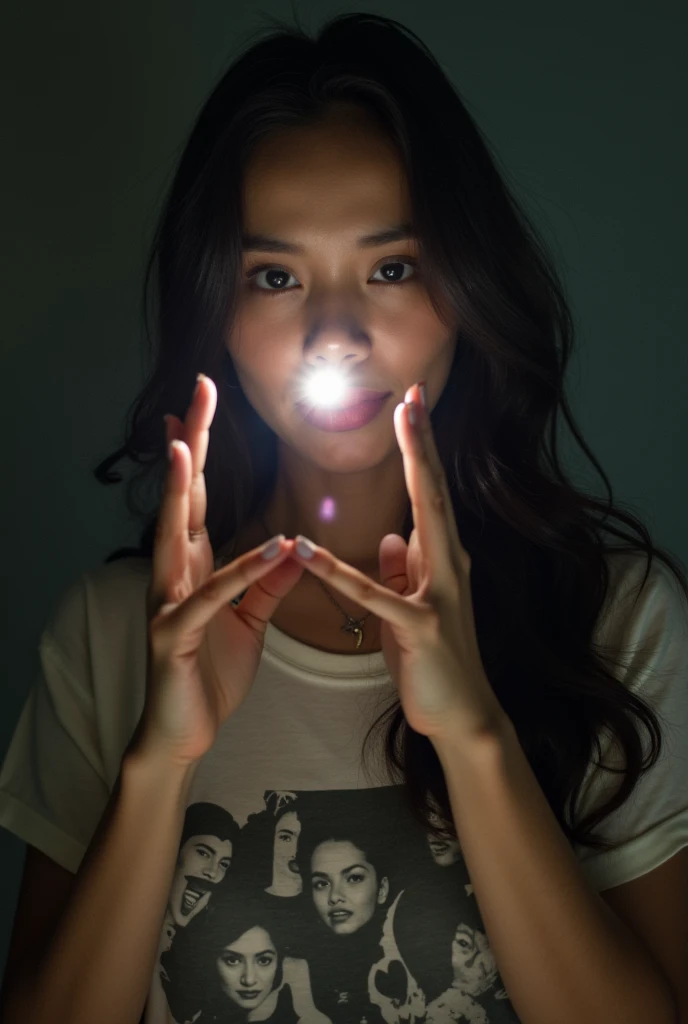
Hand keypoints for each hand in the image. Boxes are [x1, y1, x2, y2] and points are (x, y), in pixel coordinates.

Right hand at [135, 374, 303, 766]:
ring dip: (183, 493)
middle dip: (190, 445)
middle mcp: (176, 574)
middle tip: (194, 394)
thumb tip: (294, 546)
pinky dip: (240, 573)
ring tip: (187, 449)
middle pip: (184, 499)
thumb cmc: (211, 671)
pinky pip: (213, 598)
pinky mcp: (174, 636)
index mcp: (195, 566)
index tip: (204, 404)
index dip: (202, 450)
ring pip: (176, 538)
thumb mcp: (248, 620)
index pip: (199, 497)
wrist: (184, 731)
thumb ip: (267, 583)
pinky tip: (267, 549)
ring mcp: (169, 602)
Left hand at [290, 382, 506, 744]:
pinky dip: (337, 571)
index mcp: (443, 560)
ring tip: (395, 433)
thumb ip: (407, 569)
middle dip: (422, 442)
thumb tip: (396, 538)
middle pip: (433, 493)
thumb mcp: (414, 606)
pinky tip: (306, 549)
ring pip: (423, 523)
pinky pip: (373, 594)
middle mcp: (449, 567)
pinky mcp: (420, 628)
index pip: (428, 494)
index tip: (411, 404)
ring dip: (410, 474)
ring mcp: (439, 596)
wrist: (462, 714)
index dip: (419, 448)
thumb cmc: (434, 659)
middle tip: (414, 395)